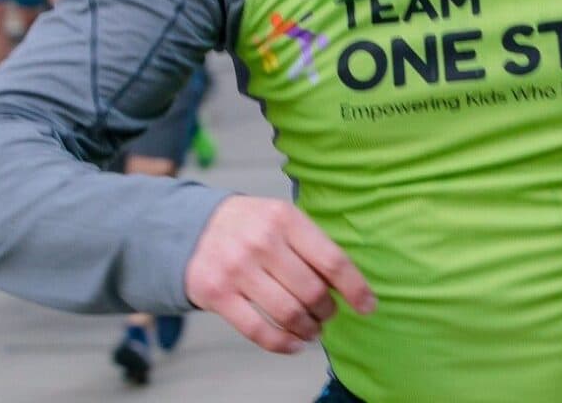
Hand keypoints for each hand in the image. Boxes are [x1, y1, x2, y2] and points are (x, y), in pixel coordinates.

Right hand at [185, 195, 375, 353]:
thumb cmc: (250, 225)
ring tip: (313, 330)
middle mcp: (262, 241)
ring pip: (288, 313)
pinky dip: (283, 343)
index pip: (331, 259)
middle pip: (312, 290)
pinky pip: (258, 331)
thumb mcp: (281, 218)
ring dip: (309, 329)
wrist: (193, 228)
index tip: (369, 305)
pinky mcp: (217, 295)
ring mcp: (238, 269)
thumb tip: (346, 283)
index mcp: (285, 218)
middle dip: (327, 310)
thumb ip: (310, 244)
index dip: (355, 287)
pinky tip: (294, 343)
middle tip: (328, 314)